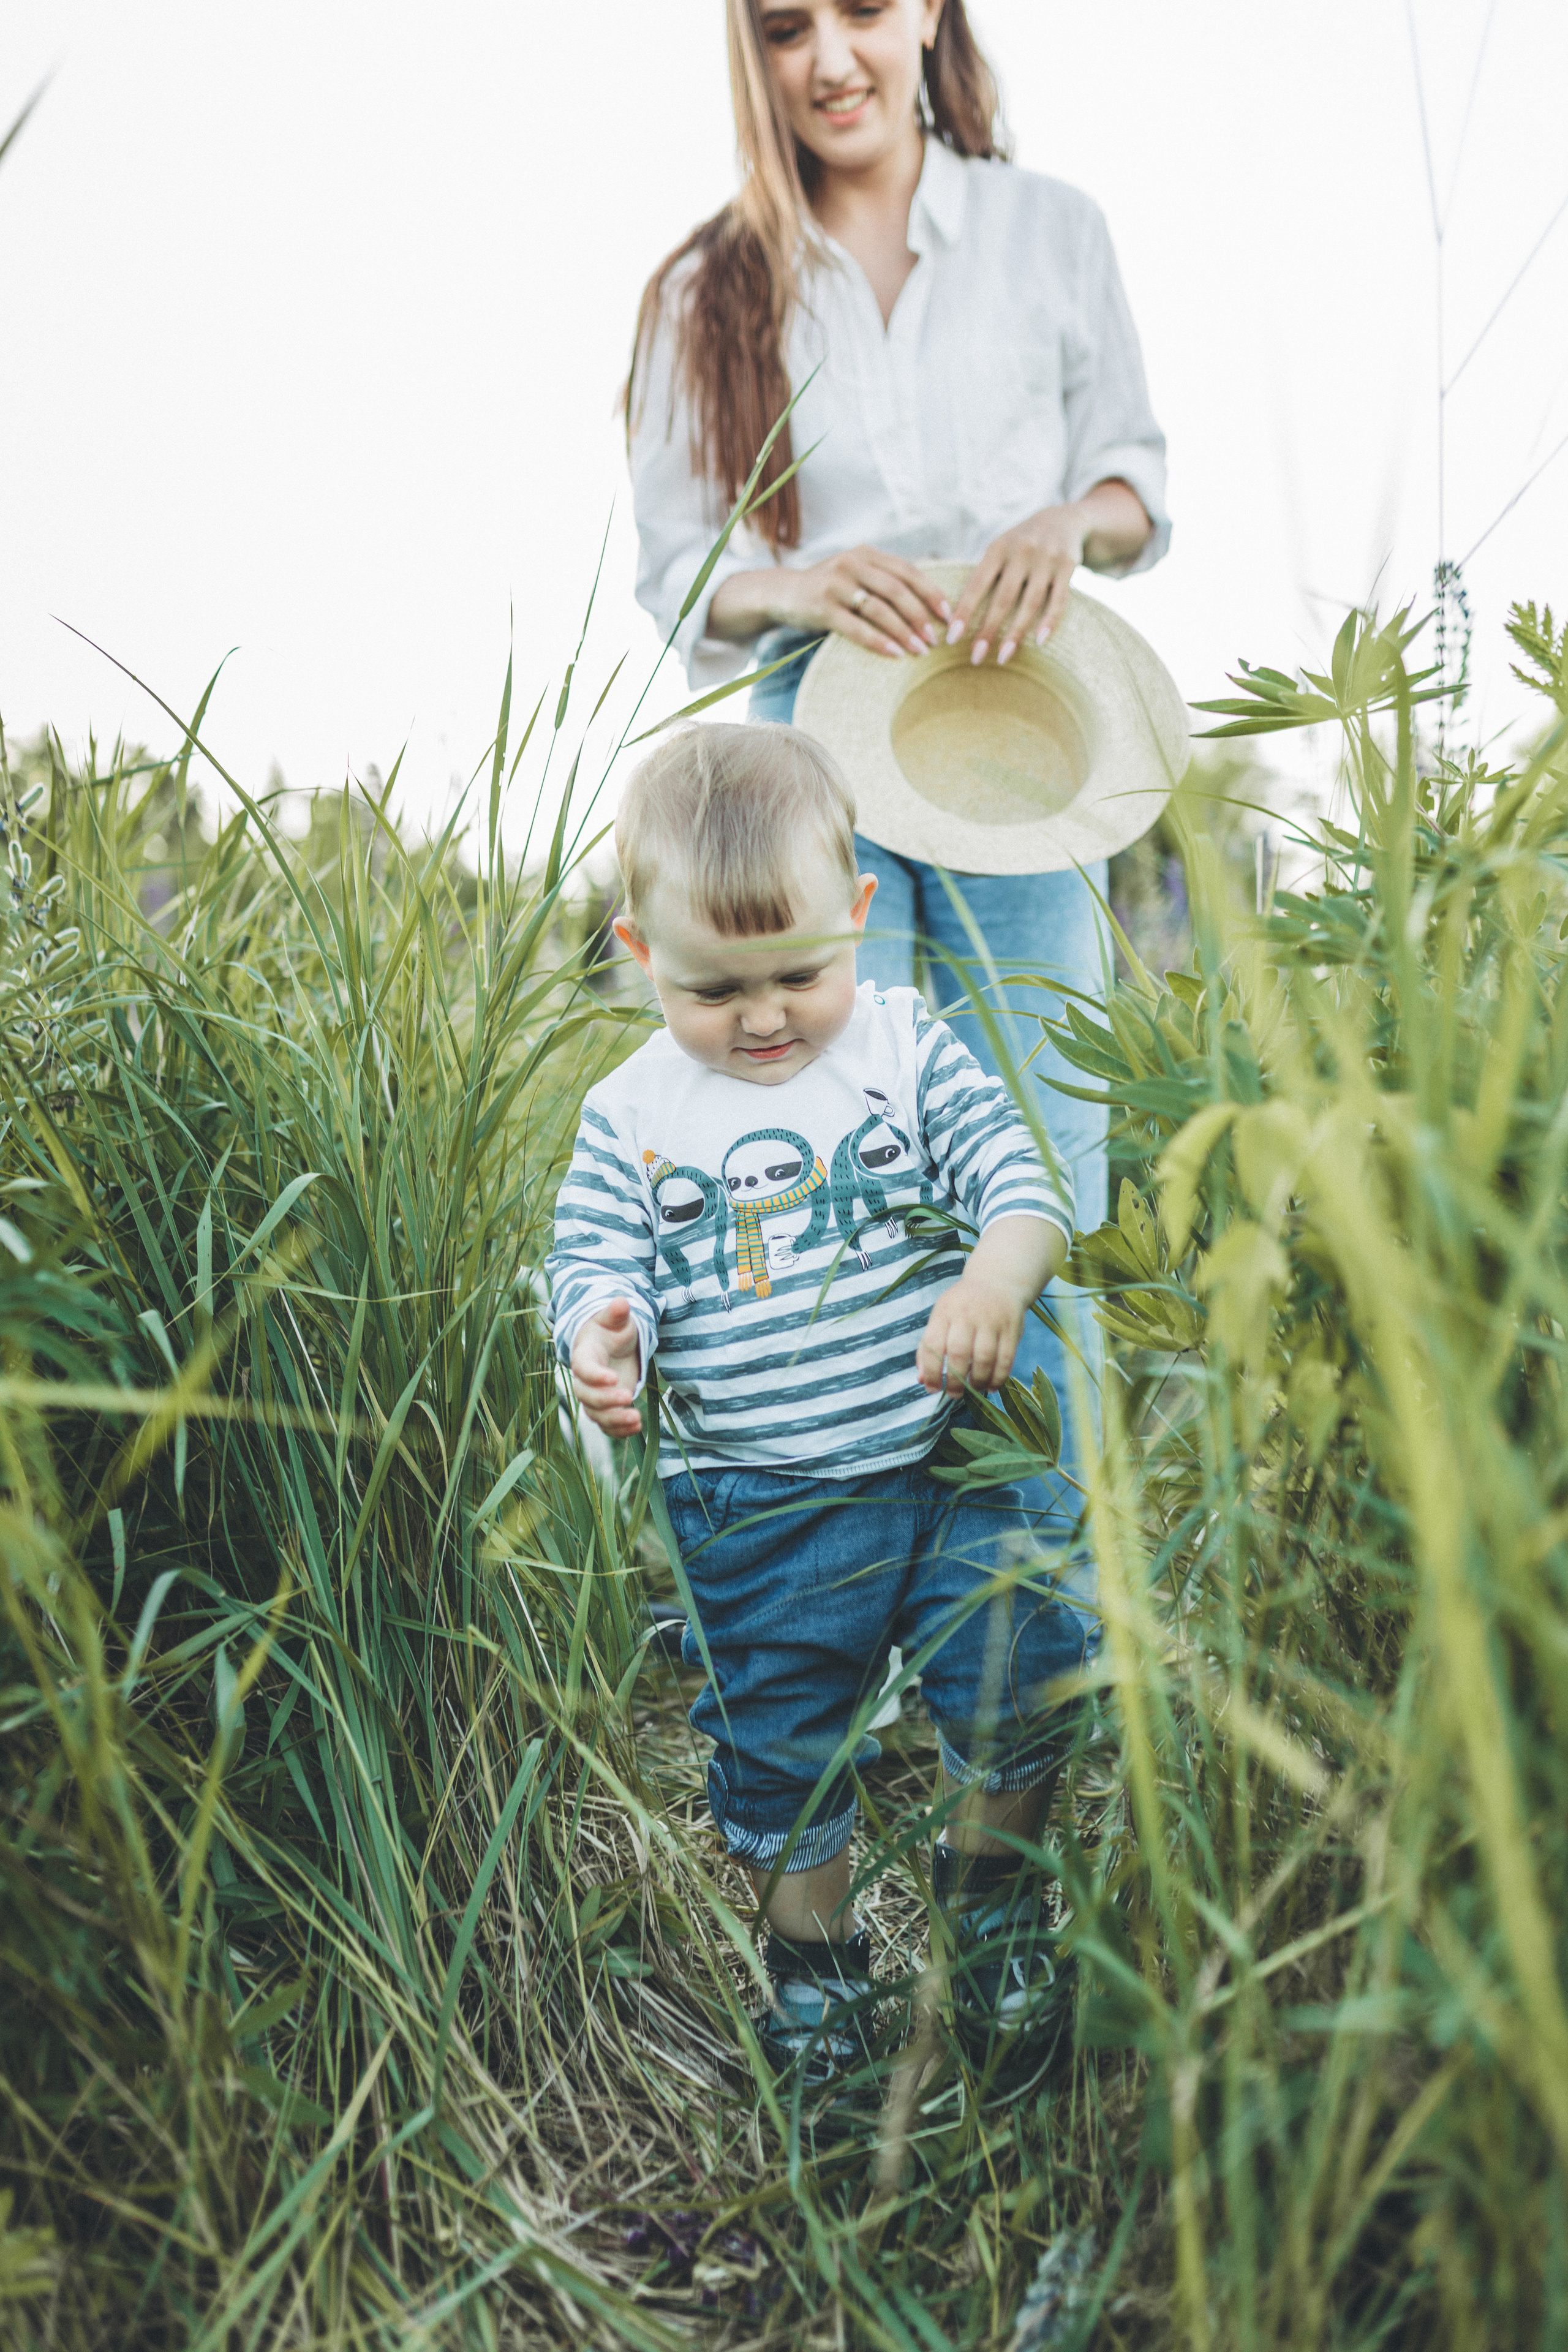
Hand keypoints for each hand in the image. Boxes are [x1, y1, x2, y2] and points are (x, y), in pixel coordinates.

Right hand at [569, 1299, 643, 1439]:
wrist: (611, 1346)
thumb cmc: (611, 1330)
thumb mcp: (615, 1320)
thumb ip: (616, 1314)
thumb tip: (621, 1301)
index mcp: (584, 1356)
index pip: (583, 1369)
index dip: (595, 1376)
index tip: (613, 1378)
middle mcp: (585, 1380)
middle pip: (586, 1396)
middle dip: (606, 1401)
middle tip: (629, 1398)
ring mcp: (595, 1397)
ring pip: (596, 1415)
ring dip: (615, 1421)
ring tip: (636, 1419)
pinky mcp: (606, 1409)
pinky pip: (607, 1426)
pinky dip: (619, 1431)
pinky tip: (637, 1428)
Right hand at [709, 546, 951, 658]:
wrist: (783, 593)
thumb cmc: (830, 589)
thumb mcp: (857, 574)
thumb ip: (884, 579)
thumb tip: (928, 600)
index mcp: (866, 554)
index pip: (906, 570)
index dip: (930, 592)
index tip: (948, 614)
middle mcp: (852, 563)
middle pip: (896, 590)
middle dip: (920, 615)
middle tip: (935, 639)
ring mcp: (836, 584)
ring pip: (879, 609)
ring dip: (903, 632)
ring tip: (920, 650)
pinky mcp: (822, 608)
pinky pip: (856, 628)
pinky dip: (878, 642)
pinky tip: (895, 655)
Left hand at [916, 1270, 1026, 1396]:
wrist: (998, 1280)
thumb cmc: (962, 1306)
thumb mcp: (941, 1317)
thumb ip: (928, 1348)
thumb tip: (922, 1380)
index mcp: (945, 1311)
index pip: (933, 1344)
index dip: (931, 1371)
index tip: (932, 1388)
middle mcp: (967, 1314)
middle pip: (959, 1352)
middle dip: (956, 1380)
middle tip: (954, 1394)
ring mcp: (992, 1320)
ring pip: (985, 1358)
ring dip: (978, 1381)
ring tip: (973, 1390)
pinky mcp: (1012, 1328)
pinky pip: (1006, 1359)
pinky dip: (998, 1377)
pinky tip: (991, 1386)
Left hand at [946, 503, 1088, 667]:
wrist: (1064, 519)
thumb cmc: (1020, 545)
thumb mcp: (1000, 549)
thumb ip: (984, 575)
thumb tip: (955, 615)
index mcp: (998, 548)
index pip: (977, 584)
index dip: (964, 612)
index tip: (952, 638)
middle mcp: (1021, 551)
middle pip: (1003, 598)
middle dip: (988, 630)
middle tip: (976, 658)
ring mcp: (1046, 559)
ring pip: (1031, 603)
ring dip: (1016, 633)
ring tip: (1003, 657)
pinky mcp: (1068, 566)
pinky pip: (1059, 599)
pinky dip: (1050, 621)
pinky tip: (1039, 642)